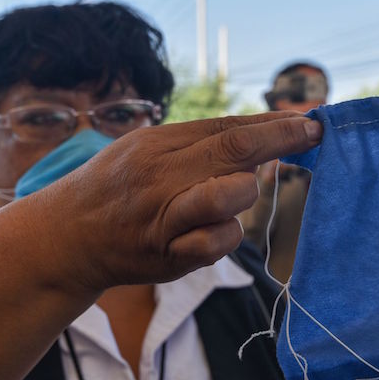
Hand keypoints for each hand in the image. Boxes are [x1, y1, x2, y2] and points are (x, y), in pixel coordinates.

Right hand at [20, 111, 321, 290]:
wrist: (68, 237)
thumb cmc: (114, 186)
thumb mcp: (144, 147)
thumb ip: (195, 140)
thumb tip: (255, 130)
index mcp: (156, 147)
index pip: (226, 129)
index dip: (273, 126)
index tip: (309, 122)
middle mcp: (162, 178)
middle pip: (235, 153)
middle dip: (281, 142)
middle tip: (310, 136)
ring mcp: (166, 218)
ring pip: (232, 196)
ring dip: (244, 193)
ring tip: (229, 194)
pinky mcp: (170, 257)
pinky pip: (220, 243)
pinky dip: (227, 234)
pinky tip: (213, 229)